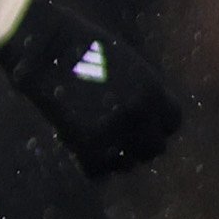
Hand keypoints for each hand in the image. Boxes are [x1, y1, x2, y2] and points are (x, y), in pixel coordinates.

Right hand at [0, 0, 183, 176]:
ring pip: (128, 163)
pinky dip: (92, 165)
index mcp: (152, 92)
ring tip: (99, 145)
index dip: (157, 125)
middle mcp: (139, 116)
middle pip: (155, 147)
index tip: (142, 124)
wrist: (46, 50)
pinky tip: (82, 150)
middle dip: (140, 145)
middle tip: (121, 139)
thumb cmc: (82, 49)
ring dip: (117, 157)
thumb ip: (141, 93)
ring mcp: (113, 132)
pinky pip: (98, 170)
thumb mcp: (127, 67)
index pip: (172, 123)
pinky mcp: (85, 144)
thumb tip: (143, 118)